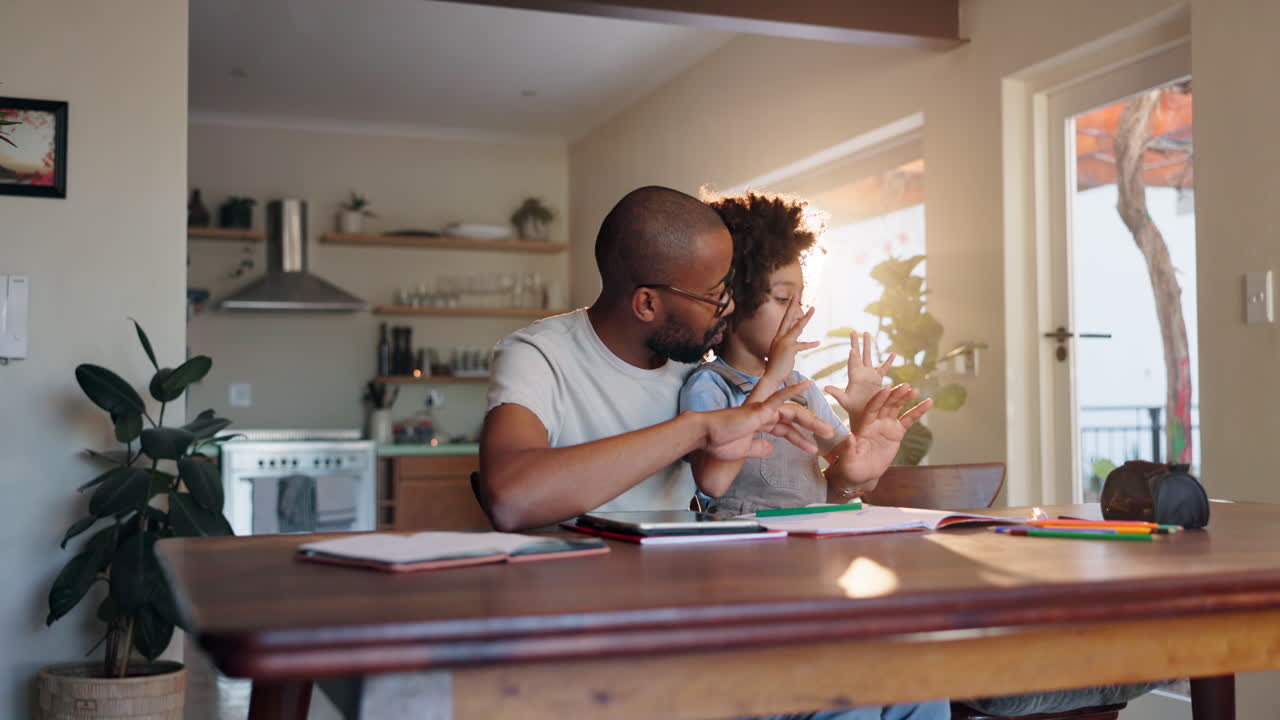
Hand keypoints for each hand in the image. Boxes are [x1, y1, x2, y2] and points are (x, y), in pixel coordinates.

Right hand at [701, 381, 834, 460]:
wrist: (704, 438)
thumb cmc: (719, 443)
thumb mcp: (744, 450)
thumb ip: (758, 448)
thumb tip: (770, 448)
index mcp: (762, 424)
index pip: (786, 430)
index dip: (801, 440)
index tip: (813, 450)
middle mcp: (764, 414)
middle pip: (794, 418)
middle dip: (812, 427)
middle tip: (830, 435)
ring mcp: (762, 410)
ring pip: (793, 411)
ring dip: (811, 420)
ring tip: (827, 430)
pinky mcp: (758, 409)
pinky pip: (778, 398)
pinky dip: (792, 390)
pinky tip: (807, 384)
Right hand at [762, 298, 818, 384]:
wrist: (770, 377)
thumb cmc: (777, 367)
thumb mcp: (782, 352)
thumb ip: (789, 345)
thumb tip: (796, 341)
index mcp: (778, 337)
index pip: (784, 320)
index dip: (789, 309)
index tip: (793, 298)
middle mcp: (779, 337)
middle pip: (787, 318)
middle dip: (792, 305)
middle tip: (797, 293)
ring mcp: (784, 342)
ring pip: (797, 327)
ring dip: (806, 318)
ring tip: (813, 309)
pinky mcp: (789, 349)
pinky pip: (802, 344)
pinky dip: (811, 344)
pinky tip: (818, 342)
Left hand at [824, 331, 894, 422]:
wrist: (863, 413)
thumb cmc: (853, 408)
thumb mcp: (844, 401)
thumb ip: (836, 394)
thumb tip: (825, 388)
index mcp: (853, 377)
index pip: (852, 364)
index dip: (852, 356)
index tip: (852, 348)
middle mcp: (860, 373)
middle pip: (858, 355)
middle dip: (856, 343)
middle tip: (852, 331)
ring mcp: (869, 375)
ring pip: (869, 357)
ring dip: (868, 345)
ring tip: (867, 332)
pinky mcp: (877, 379)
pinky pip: (884, 368)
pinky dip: (888, 361)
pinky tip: (893, 353)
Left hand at [829, 384, 931, 495]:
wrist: (862, 474)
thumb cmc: (851, 466)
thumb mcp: (848, 458)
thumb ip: (849, 447)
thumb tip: (849, 436)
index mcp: (863, 426)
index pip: (871, 409)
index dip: (877, 400)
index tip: (886, 390)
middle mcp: (875, 422)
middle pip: (885, 405)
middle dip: (894, 395)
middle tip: (905, 385)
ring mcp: (886, 426)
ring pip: (897, 408)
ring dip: (905, 398)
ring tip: (915, 390)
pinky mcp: (897, 433)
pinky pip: (909, 420)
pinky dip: (918, 411)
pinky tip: (928, 402)